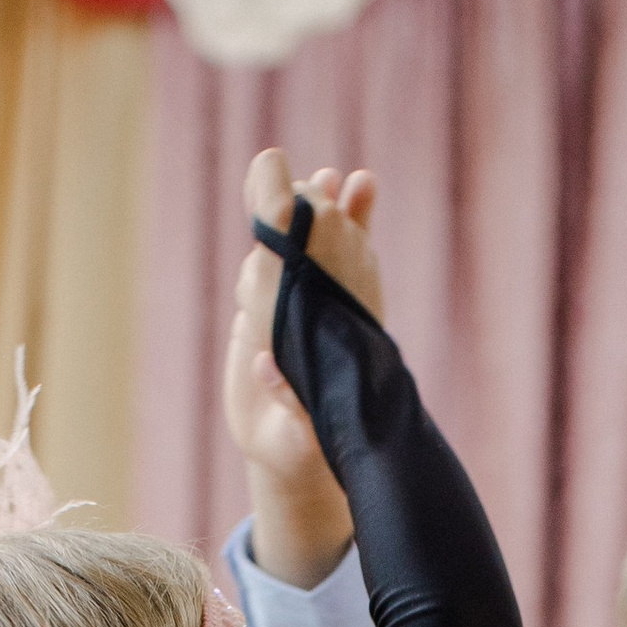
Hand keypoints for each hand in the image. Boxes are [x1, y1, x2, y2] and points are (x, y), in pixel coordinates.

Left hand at [226, 150, 376, 583]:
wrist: (299, 447)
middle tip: (322, 183)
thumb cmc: (282, 442)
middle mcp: (286, 308)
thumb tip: (263, 365)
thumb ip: (282, 402)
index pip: (267, 274)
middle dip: (305, 214)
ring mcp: (312, 302)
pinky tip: (363, 186)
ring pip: (320, 246)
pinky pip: (349, 255)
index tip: (281, 205)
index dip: (275, 239)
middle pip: (292, 249)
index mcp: (268, 330)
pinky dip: (357, 221)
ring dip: (334, 208)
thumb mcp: (285, 432)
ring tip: (350, 179)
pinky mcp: (340, 304)